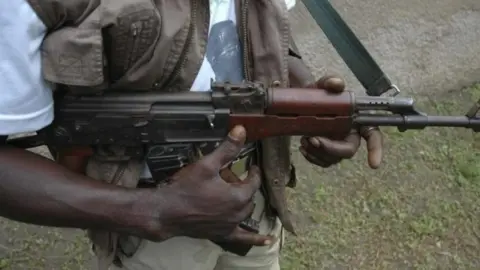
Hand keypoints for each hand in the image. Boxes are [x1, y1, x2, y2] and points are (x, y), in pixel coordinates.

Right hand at [146, 126, 272, 245]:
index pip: (253, 181)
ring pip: (245, 212)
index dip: (253, 172)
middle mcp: (238, 213)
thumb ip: (227, 149)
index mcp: (238, 196)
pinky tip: (268, 241)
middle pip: (248, 196)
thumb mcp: (207, 164)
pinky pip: (243, 238)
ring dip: (243, 202)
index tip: (252, 166)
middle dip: (242, 185)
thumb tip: (241, 130)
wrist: (166, 212)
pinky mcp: (221, 234)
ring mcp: (230, 225)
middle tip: (229, 176)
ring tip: (233, 193)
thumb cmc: (186, 188)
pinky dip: (256, 240)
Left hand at [299, 75, 383, 168]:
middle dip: (331, 148)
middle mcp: (351, 136)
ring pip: (333, 159)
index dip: (376, 150)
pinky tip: (303, 147)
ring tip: (305, 139)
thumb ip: (330, 81)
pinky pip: (322, 162)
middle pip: (348, 151)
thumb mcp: (322, 85)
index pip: (373, 136)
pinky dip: (312, 157)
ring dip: (317, 152)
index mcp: (358, 121)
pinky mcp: (326, 152)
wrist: (303, 103)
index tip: (373, 164)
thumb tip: (336, 83)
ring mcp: (338, 146)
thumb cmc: (320, 95)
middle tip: (313, 139)